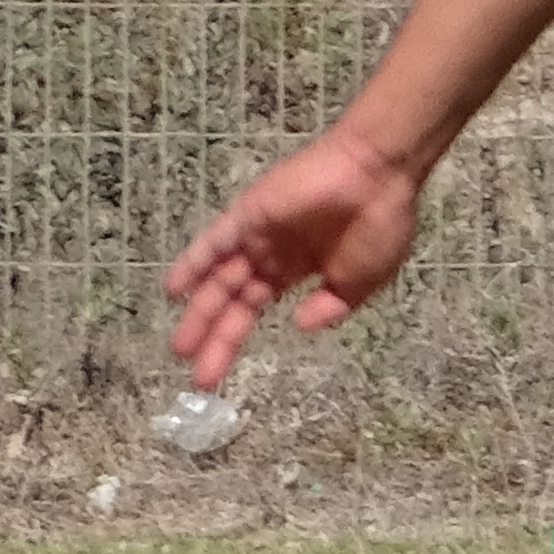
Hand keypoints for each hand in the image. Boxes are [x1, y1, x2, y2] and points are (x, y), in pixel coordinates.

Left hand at [157, 126, 425, 389]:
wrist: (378, 175)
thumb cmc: (379, 226)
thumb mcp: (363, 280)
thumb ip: (332, 304)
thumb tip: (301, 325)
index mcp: (300, 270)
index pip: (256, 309)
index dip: (234, 341)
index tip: (218, 378)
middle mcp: (272, 255)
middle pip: (234, 301)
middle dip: (216, 337)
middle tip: (197, 376)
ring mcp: (257, 235)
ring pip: (220, 279)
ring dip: (200, 310)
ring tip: (181, 347)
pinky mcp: (248, 215)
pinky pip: (214, 243)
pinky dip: (194, 264)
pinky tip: (174, 290)